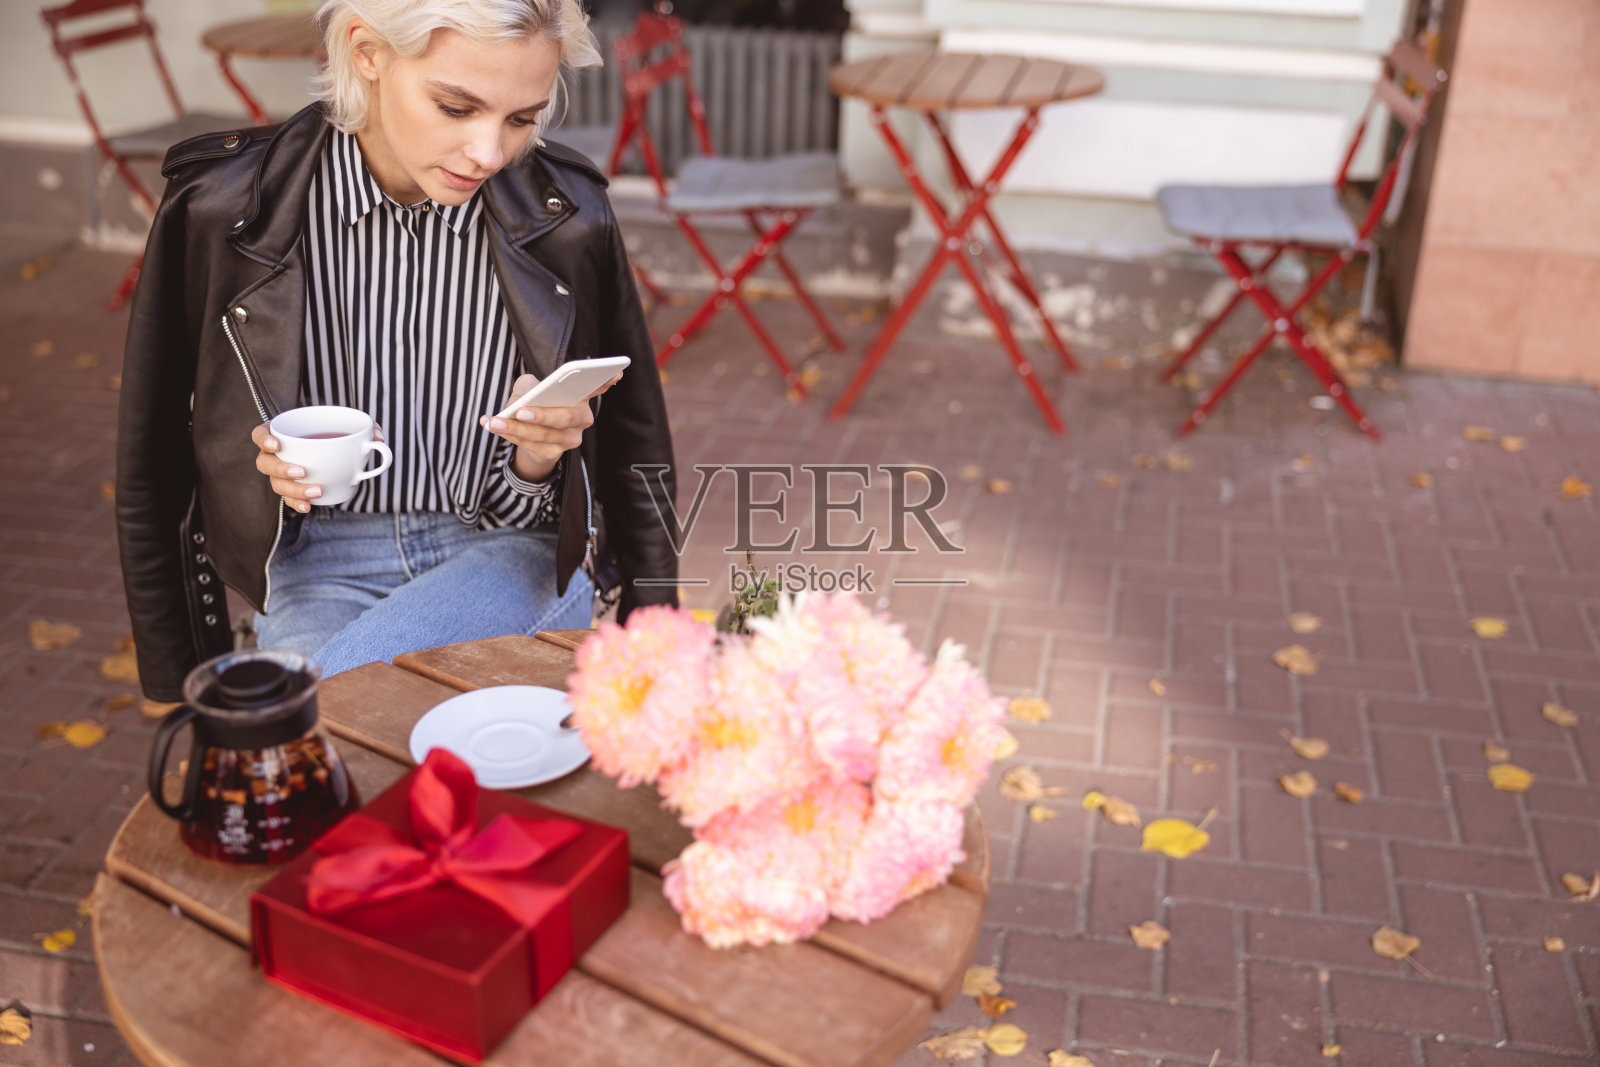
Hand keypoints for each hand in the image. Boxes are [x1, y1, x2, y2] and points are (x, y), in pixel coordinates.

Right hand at [252, 422, 386, 513]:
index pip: (260, 434)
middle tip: (303, 472)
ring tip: (317, 491)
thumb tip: (378, 439)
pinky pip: (287, 500)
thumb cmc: (339, 432)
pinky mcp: (292, 489)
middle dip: (281, 469)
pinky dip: (297, 504)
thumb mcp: (353, 426)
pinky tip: (308, 507)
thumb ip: (366, 427)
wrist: (339, 452)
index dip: (263, 439)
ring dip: (294, 490)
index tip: (277, 445)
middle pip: (265, 463)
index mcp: (282, 433)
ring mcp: (282, 474)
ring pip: (276, 484)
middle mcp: (276, 455)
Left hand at [482, 371, 621, 481]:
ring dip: (516, 429)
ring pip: (544, 435)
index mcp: (580, 398)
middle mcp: (581, 419)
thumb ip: (528, 386)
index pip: (596, 388)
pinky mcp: (555, 454)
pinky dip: (510, 436)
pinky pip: (532, 446)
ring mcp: (570, 439)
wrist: (531, 437)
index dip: (606, 381)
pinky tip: (492, 426)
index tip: (617, 372)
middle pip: (566, 418)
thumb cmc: (534, 403)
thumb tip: (522, 399)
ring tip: (495, 422)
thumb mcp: (529, 387)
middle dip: (542, 415)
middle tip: (521, 411)